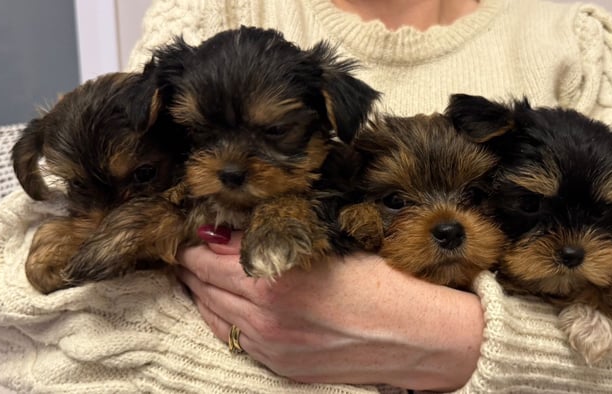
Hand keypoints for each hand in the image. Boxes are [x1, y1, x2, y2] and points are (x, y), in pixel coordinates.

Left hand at [176, 231, 483, 391]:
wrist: (417, 335)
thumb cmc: (382, 279)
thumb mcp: (327, 243)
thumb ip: (270, 238)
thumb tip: (225, 230)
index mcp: (274, 280)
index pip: (207, 256)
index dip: (195, 239)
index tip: (195, 228)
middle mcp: (264, 318)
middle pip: (203, 285)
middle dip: (194, 264)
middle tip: (193, 246)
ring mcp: (270, 347)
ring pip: (213, 314)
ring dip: (204, 290)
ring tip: (204, 271)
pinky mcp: (280, 367)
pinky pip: (233, 339)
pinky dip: (223, 317)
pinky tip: (227, 301)